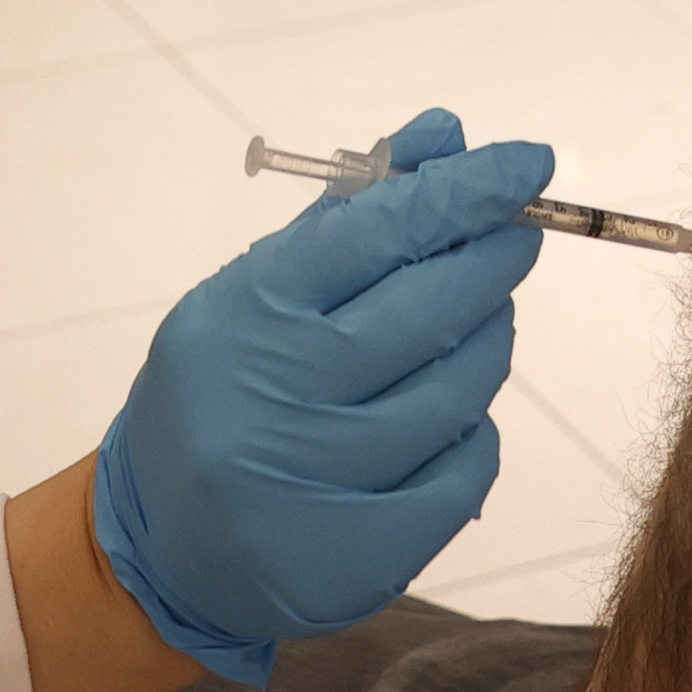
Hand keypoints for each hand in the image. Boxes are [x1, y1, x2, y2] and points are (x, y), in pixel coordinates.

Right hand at [90, 110, 548, 682]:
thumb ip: (352, 215)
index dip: (462, 191)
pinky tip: (456, 414)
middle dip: (489, 260)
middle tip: (519, 232)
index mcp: (241, 315)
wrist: (163, 544)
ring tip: (481, 320)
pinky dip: (476, 433)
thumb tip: (445, 135)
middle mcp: (269, 398)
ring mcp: (311, 484)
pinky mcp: (354, 556)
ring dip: (488, 342)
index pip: (372, 232)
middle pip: (424, 312)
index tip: (528, 163)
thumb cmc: (226, 389)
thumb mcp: (260, 291)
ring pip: (454, 393)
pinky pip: (462, 473)